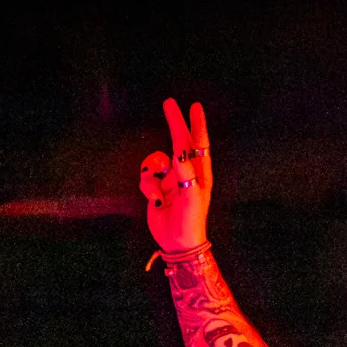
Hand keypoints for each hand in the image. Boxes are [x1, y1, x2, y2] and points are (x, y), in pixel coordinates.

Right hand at [139, 98, 211, 253]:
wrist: (177, 242)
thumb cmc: (190, 220)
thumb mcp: (191, 196)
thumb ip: (185, 172)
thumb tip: (179, 151)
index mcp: (200, 174)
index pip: (198, 143)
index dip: (196, 124)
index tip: (194, 106)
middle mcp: (186, 173)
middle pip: (178, 142)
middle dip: (174, 124)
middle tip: (169, 103)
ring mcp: (171, 180)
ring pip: (156, 160)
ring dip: (152, 172)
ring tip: (157, 193)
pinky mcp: (157, 188)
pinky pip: (146, 176)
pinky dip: (147, 186)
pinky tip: (154, 200)